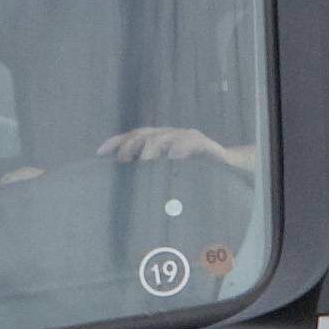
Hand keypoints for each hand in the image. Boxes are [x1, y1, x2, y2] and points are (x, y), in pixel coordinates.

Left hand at [99, 125, 254, 169]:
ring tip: (145, 161)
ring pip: (164, 136)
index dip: (115, 143)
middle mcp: (169, 137)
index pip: (132, 137)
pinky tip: (173, 157)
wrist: (229, 171)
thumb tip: (123, 195)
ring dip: (152, 146)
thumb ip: (149, 181)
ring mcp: (186, 139)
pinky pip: (191, 142)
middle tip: (124, 161)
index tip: (99, 154)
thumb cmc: (193, 177)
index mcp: (157, 143)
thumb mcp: (166, 179)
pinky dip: (181, 147)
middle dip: (131, 145)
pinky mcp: (204, 145)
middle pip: (144, 134)